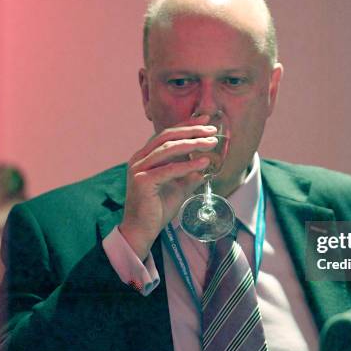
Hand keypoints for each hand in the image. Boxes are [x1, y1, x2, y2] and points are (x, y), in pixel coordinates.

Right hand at [119, 114, 217, 259]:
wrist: (142, 230)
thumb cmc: (157, 208)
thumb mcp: (178, 187)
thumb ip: (189, 174)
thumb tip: (205, 164)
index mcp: (145, 156)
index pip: (167, 134)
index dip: (187, 125)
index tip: (206, 120)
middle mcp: (139, 158)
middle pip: (168, 137)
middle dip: (192, 130)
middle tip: (212, 130)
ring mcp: (138, 169)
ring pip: (168, 150)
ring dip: (193, 144)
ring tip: (211, 143)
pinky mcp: (142, 182)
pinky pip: (169, 170)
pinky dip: (187, 165)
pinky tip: (202, 162)